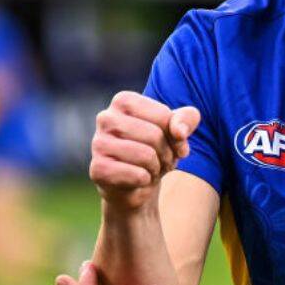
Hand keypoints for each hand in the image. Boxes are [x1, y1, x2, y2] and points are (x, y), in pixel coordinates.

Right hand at [90, 92, 200, 210]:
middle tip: (161, 160)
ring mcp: (98, 143)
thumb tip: (179, 132)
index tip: (170, 143)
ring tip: (150, 169)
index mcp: (123, 100)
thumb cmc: (156, 149)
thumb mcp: (178, 129)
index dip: (176, 135)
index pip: (164, 116)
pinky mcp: (97, 169)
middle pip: (154, 136)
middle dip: (166, 153)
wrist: (137, 183)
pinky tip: (138, 180)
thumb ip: (187, 119)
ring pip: (146, 156)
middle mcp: (106, 118)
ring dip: (156, 168)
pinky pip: (136, 175)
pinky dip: (145, 181)